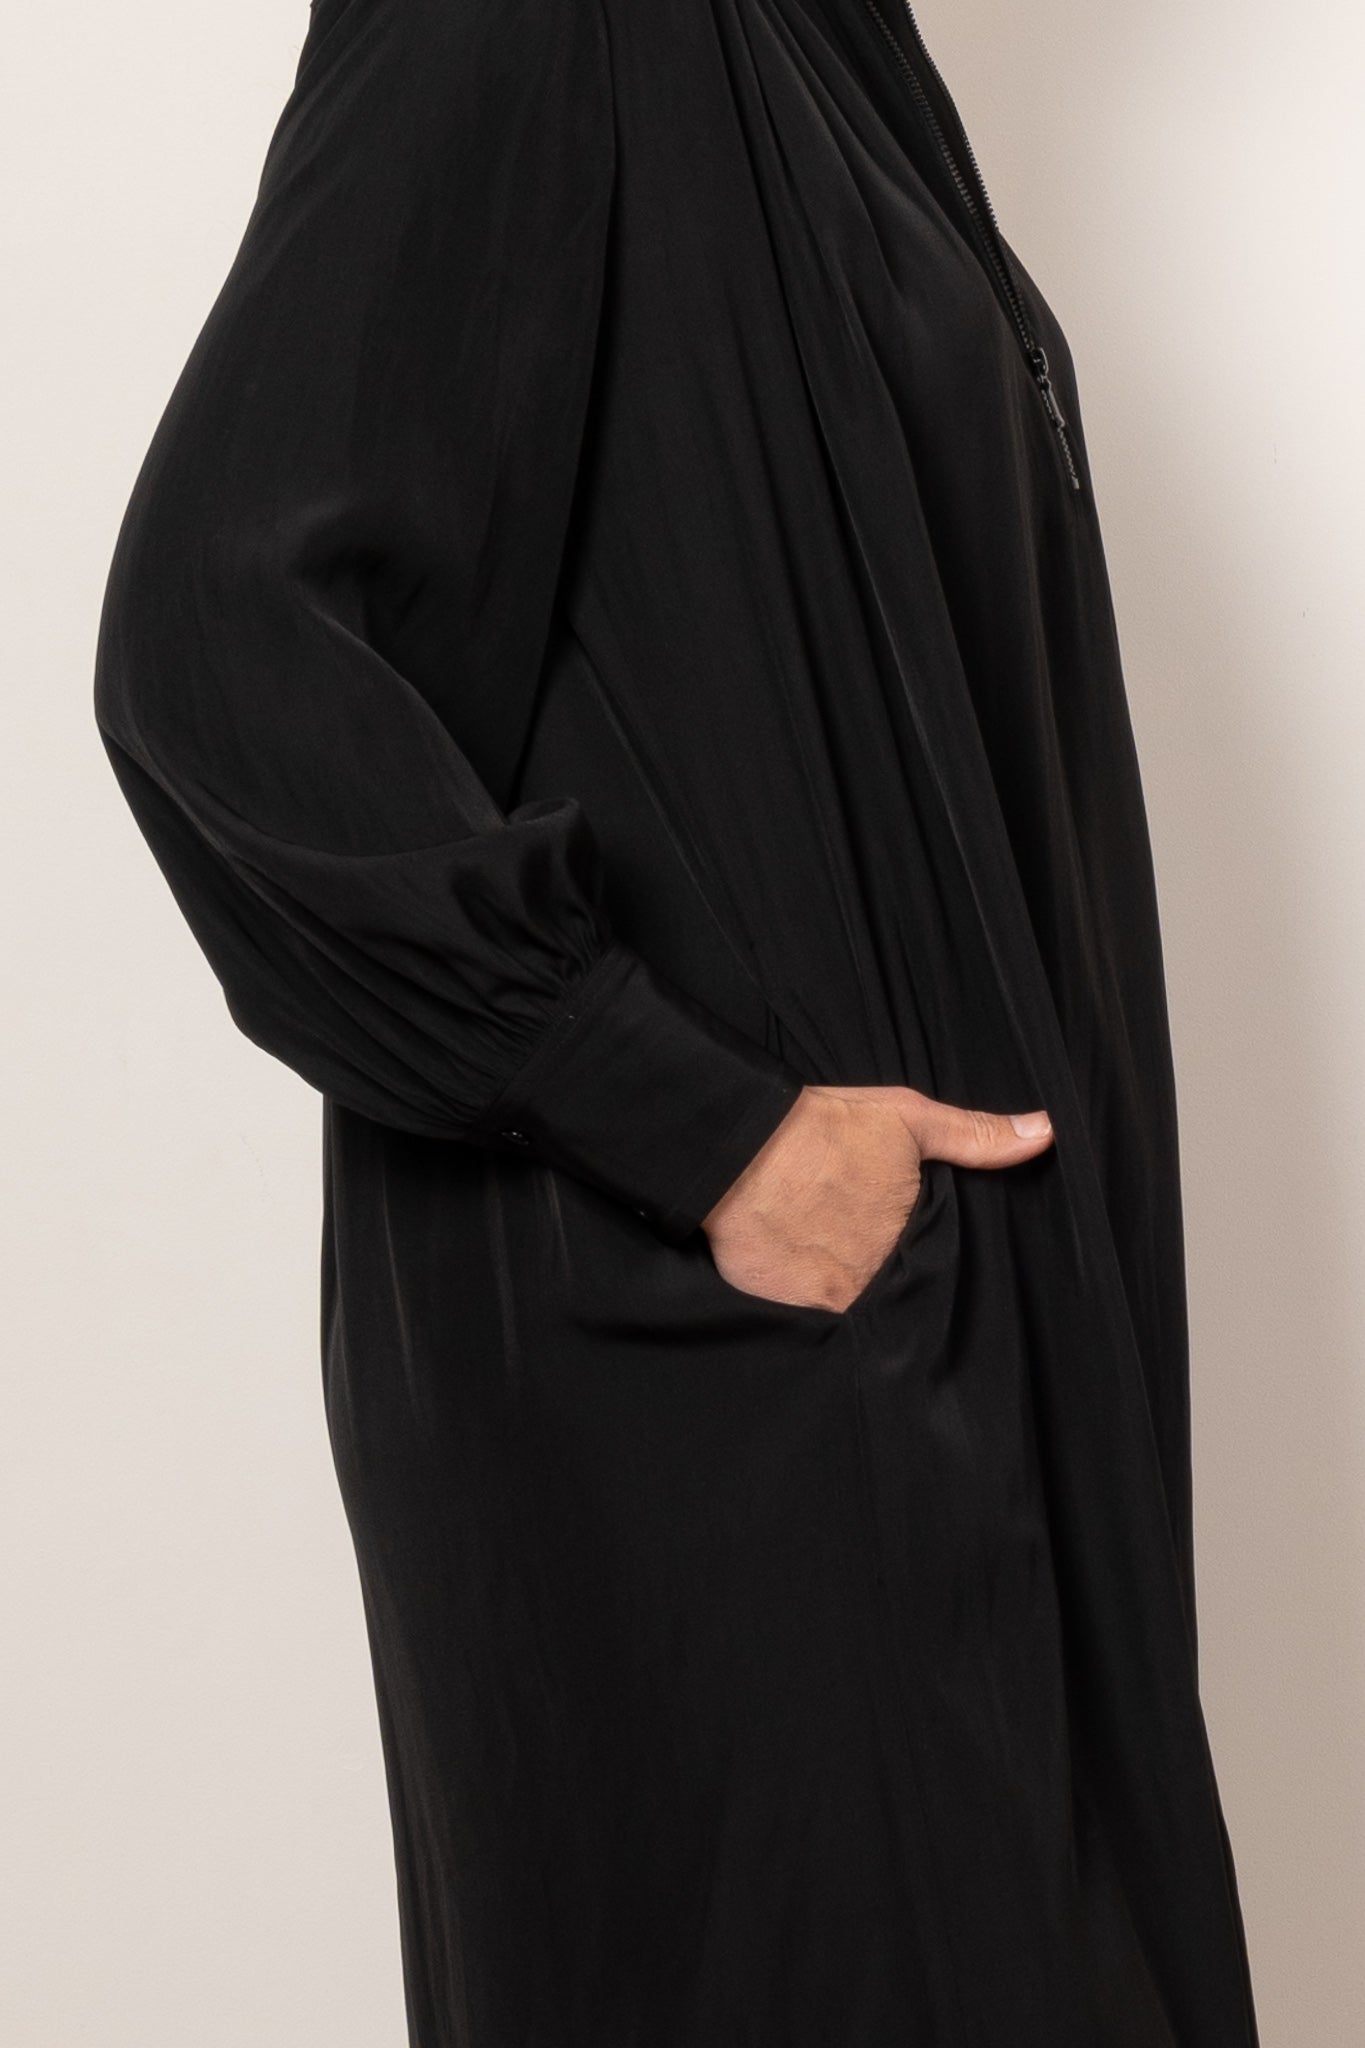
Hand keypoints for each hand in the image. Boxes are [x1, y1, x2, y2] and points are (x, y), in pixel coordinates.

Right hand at [701, 1083, 1053, 1312]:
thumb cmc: (822, 1129)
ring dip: (850, 1288)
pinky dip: (806, 1296)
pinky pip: (807, 1314)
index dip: (926, 1254)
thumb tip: (1044, 1133)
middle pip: (895, 1288)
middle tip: (865, 1242)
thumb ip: (975, 1135)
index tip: (910, 1238)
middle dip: (889, 1273)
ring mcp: (828, 1299)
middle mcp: (876, 1280)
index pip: (935, 1265)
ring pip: (855, 1306)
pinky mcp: (784, 1307)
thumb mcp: (906, 1119)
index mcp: (912, 1239)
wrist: (735, 1147)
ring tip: (834, 1256)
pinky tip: (800, 1266)